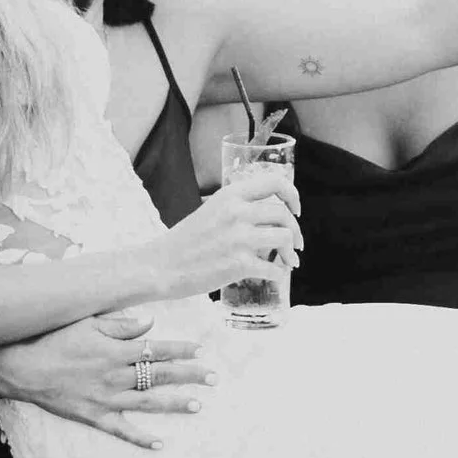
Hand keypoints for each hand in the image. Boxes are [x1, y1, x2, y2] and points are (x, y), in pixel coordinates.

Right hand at [0, 311, 215, 449]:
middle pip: (160, 375)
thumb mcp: (87, 322)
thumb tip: (151, 322)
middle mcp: (116, 375)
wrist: (22, 367)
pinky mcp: (94, 416)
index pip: (156, 349)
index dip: (180, 349)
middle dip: (189, 375)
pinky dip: (141, 438)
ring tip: (198, 405)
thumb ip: (121, 324)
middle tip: (213, 377)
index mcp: (116, 350)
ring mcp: (106, 398)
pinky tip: (161, 443)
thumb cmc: (54, 339)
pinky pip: (122, 430)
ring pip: (148, 403)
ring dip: (174, 404)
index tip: (200, 350)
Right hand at [158, 172, 303, 298]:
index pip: (275, 182)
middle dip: (295, 230)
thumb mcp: (210, 210)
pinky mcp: (239, 264)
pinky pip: (273, 268)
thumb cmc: (185, 241)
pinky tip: (275, 275)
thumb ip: (236, 207)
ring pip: (284, 238)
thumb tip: (263, 214)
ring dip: (290, 252)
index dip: (292, 194)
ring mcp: (239, 238)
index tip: (296, 209)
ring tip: (288, 260)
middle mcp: (237, 212)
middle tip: (295, 243)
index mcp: (230, 195)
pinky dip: (279, 273)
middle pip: (284, 214)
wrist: (161, 266)